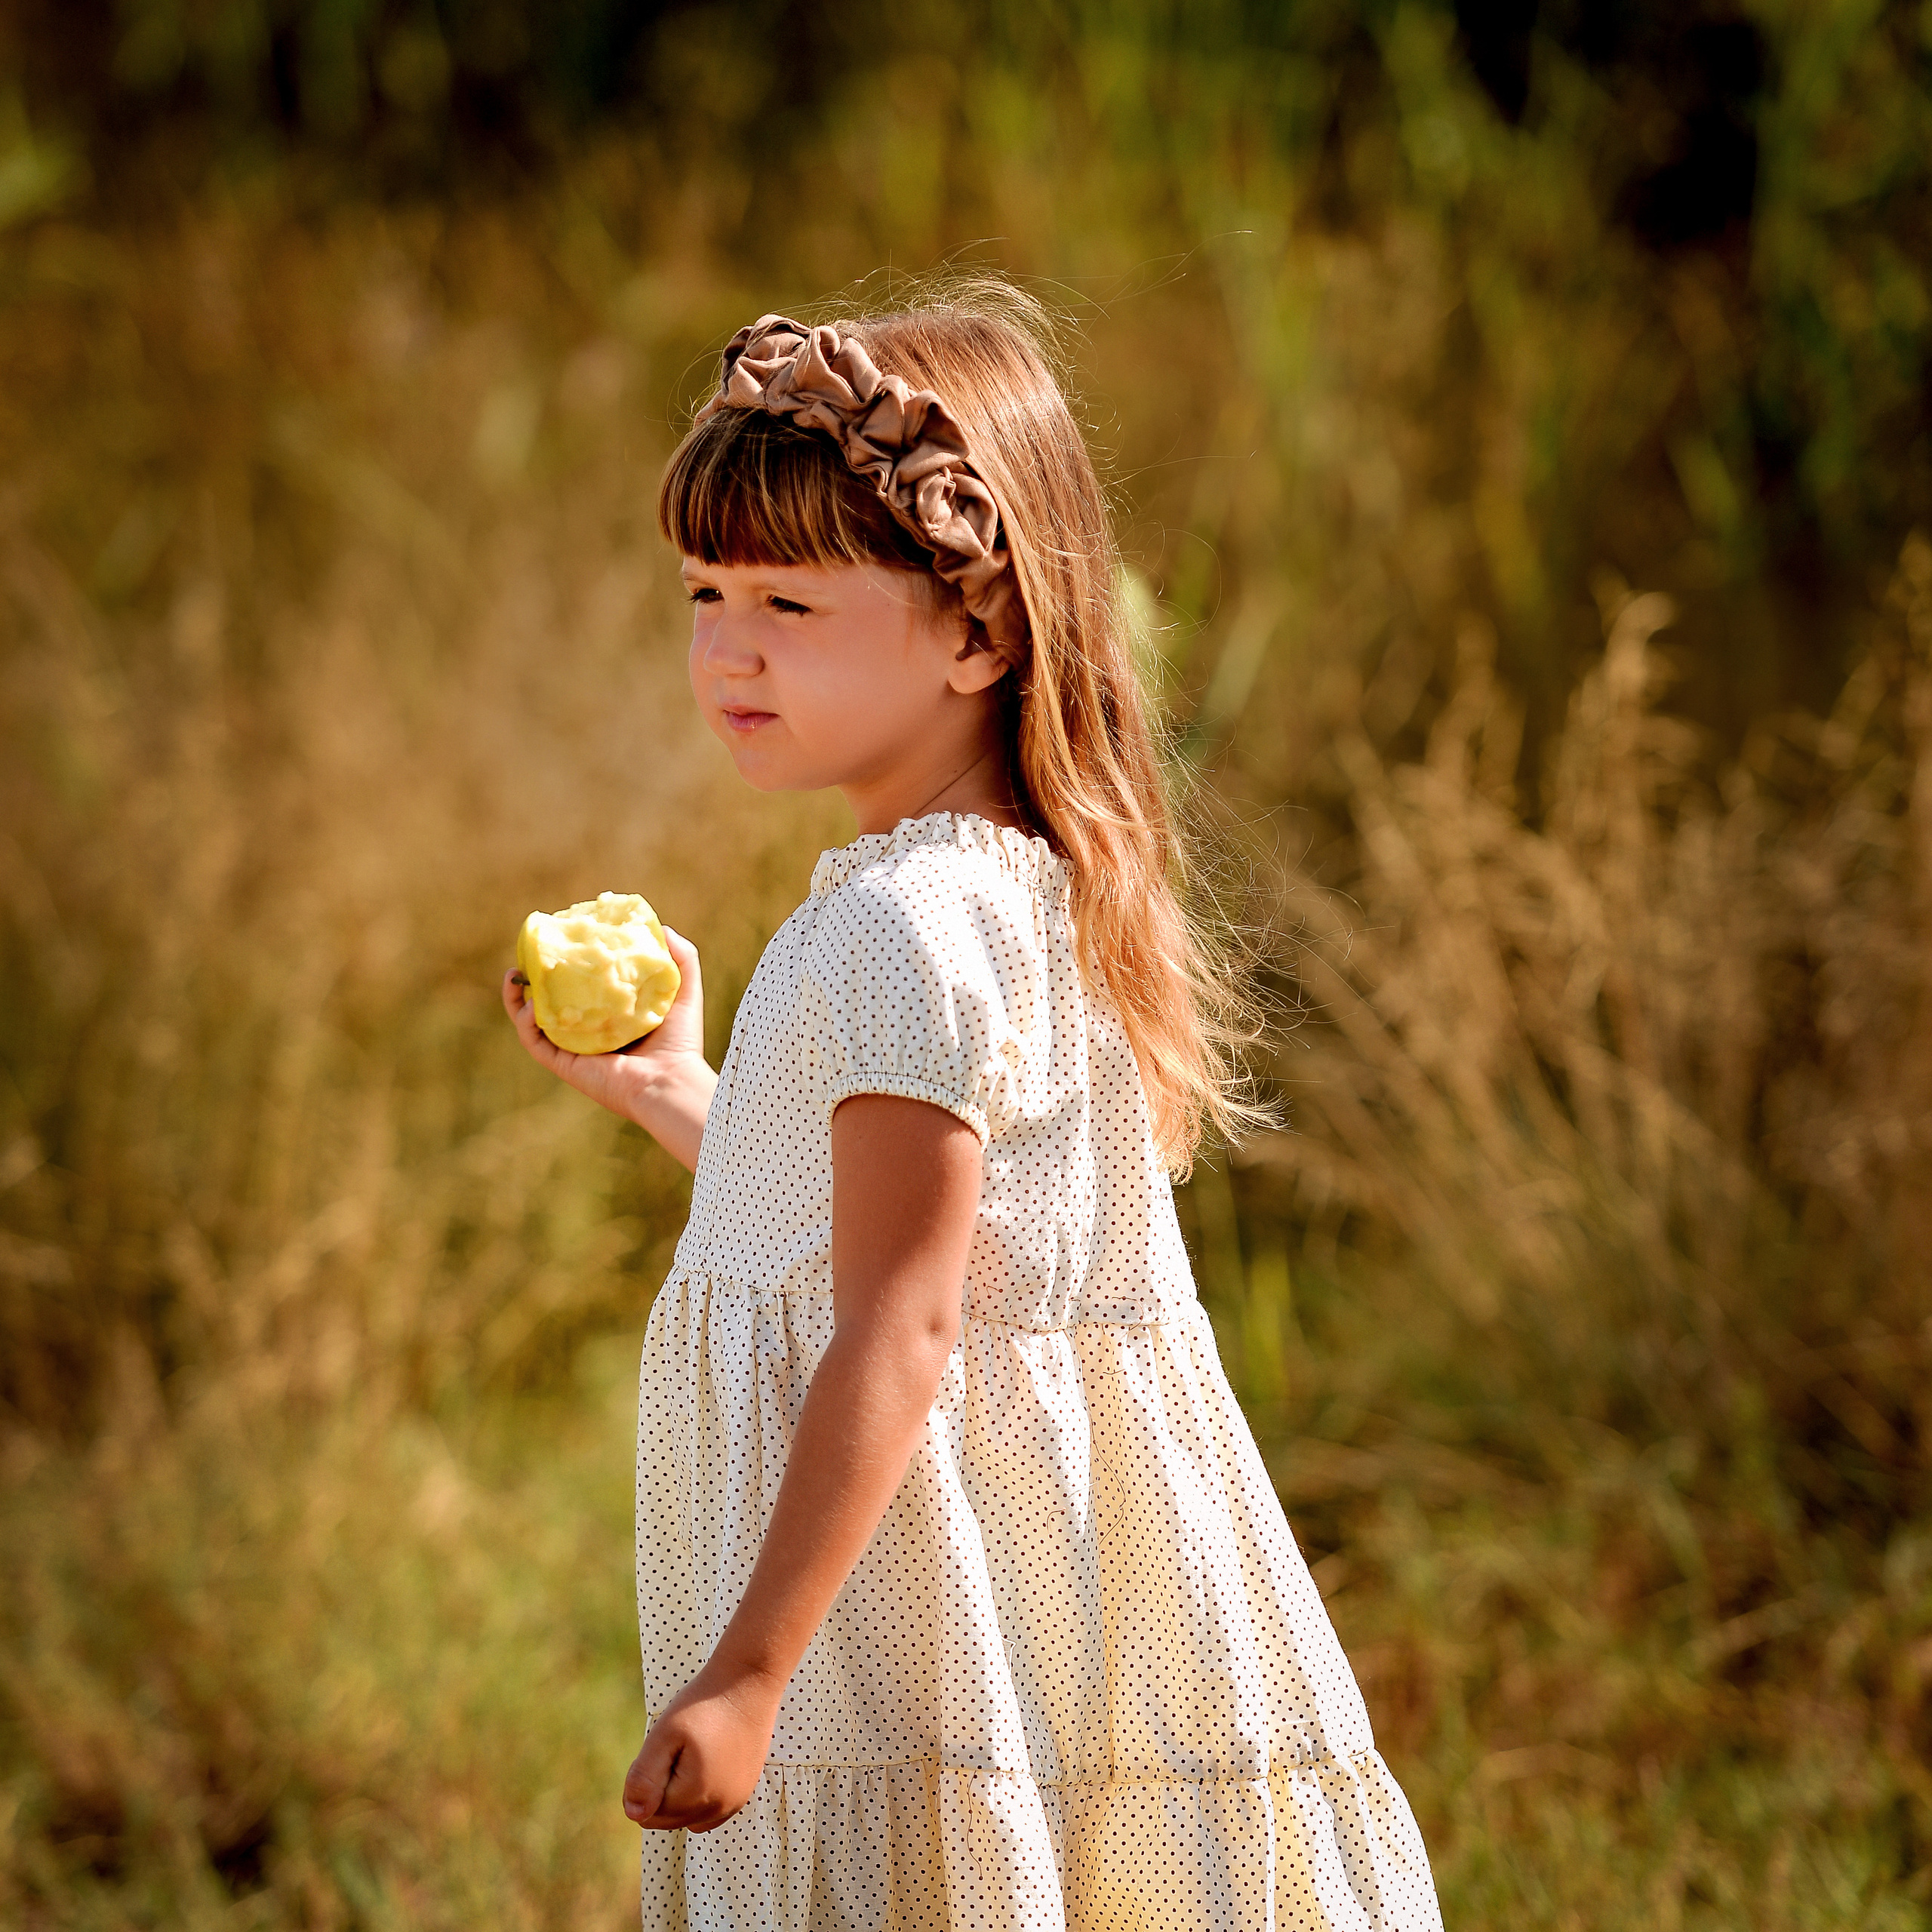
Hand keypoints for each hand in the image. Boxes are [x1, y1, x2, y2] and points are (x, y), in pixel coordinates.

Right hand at [501, 927, 714, 1167]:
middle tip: (528, 958)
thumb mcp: (684, 990)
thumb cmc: (680, 1041)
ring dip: (517, 1000)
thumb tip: (664, 927)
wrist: (669, 1082)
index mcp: (612, 1017)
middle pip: (552, 1003)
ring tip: (513, 975)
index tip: (560, 943)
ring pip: (535, 1022)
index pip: (583, 989)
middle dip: (535, 980)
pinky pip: (536, 1043)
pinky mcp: (565, 1066)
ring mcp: (574, 1051)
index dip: (568, 968)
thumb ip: (681, 957)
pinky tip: (529, 1004)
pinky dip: (526, 1023)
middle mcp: (590, 1034)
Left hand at [622, 1661, 783, 1832]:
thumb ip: (645, 1777)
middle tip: (675, 1749)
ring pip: (687, 1816)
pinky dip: (700, 1796)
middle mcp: (719, 1809)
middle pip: (668, 1819)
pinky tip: (706, 1764)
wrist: (748, 1682)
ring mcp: (734, 1803)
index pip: (648, 1813)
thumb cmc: (703, 1705)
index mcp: (696, 1796)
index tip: (660, 1749)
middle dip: (662, 1789)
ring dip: (680, 1794)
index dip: (646, 1781)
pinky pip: (709, 1813)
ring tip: (691, 1754)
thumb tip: (634, 1815)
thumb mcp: (665, 1734)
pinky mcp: (743, 1793)